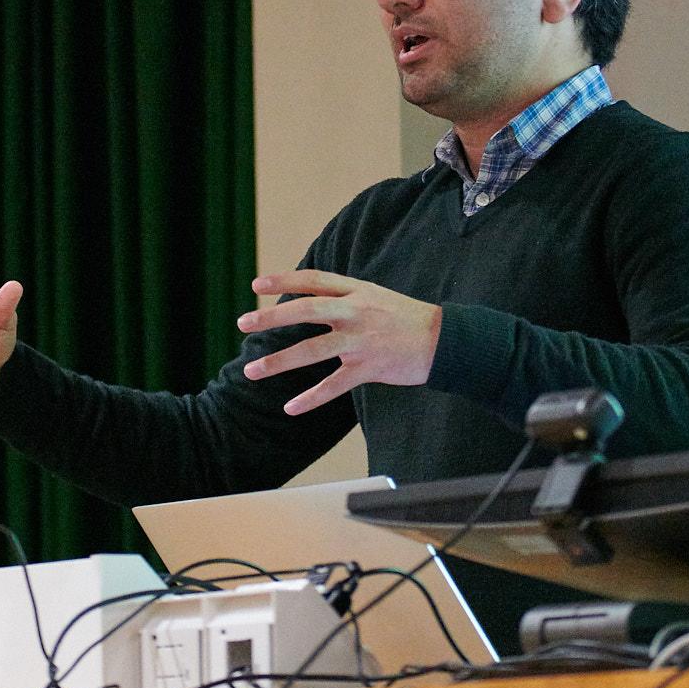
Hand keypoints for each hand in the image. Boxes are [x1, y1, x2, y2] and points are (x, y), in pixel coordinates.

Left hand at [236, 269, 441, 415]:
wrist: (446, 340)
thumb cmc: (407, 318)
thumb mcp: (376, 295)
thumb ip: (345, 296)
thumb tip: (311, 298)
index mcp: (357, 291)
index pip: (314, 281)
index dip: (284, 280)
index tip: (256, 284)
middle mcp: (356, 312)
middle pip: (306, 311)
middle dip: (271, 317)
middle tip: (243, 323)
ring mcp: (361, 341)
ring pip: (311, 350)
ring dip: (278, 362)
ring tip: (251, 372)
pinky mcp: (369, 367)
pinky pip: (334, 385)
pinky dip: (310, 398)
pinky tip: (290, 407)